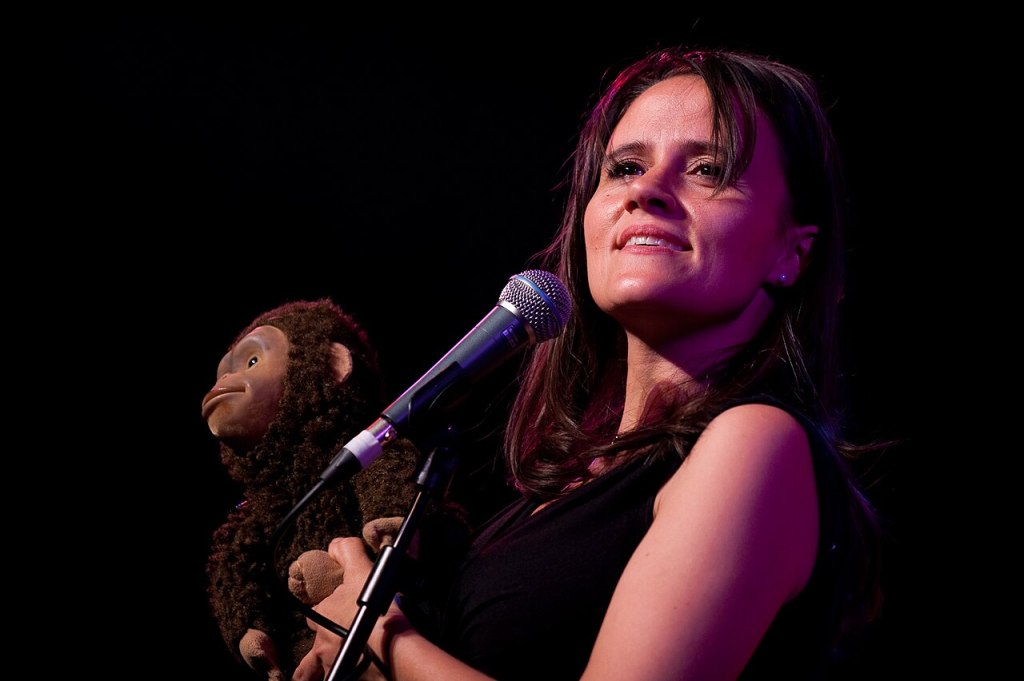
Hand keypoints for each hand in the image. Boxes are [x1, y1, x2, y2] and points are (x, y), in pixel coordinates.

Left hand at [292, 537, 376, 680]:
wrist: (391, 646)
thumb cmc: (376, 609)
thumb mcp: (362, 570)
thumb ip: (348, 552)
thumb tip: (336, 543)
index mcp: (325, 617)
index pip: (316, 612)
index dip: (323, 611)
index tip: (332, 612)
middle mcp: (324, 646)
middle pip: (308, 653)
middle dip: (314, 653)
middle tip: (325, 651)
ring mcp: (334, 666)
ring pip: (313, 675)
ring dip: (315, 674)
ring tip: (323, 673)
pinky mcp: (348, 679)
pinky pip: (336, 680)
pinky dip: (340, 678)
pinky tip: (349, 677)